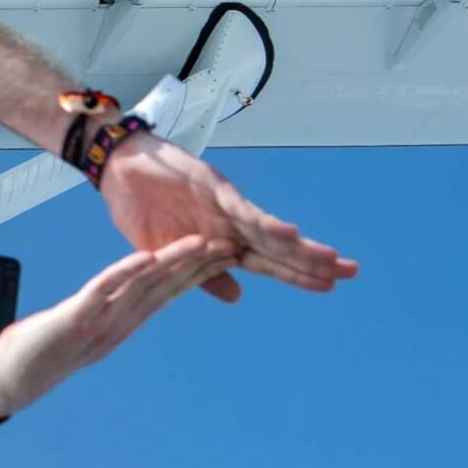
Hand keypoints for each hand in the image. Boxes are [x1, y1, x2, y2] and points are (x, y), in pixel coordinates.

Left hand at [0, 236, 237, 418]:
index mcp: (123, 321)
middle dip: (196, 264)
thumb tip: (122, 297)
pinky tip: (145, 257)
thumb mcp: (85, 328)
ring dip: (172, 263)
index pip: (166, 291)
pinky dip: (124, 273)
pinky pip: (103, 292)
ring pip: (143, 286)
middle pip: (164, 287)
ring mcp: (99, 322)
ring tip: (199, 244)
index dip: (195, 271)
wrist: (13, 380)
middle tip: (230, 243)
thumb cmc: (44, 349)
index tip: (222, 252)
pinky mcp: (74, 319)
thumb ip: (106, 312)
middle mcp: (118, 322)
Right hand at [99, 105, 357, 300]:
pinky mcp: (211, 189)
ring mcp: (222, 206)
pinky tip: (288, 234)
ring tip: (330, 259)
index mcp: (220, 241)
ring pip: (267, 231)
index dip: (297, 274)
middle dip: (313, 260)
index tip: (330, 285)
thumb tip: (237, 298)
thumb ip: (203, 275)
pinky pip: (241, 210)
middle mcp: (230, 224)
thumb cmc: (138, 208)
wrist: (115, 170)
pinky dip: (263, 223)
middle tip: (353, 271)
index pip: (268, 262)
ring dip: (298, 246)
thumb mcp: (166, 254)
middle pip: (278, 247)